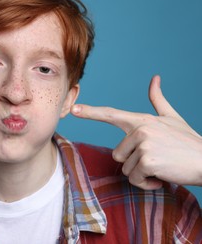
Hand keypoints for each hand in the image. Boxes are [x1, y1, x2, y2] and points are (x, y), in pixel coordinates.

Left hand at [71, 75, 201, 189]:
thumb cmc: (187, 142)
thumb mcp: (172, 118)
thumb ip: (158, 100)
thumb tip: (154, 78)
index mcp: (141, 120)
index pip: (111, 114)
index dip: (90, 112)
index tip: (73, 110)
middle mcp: (139, 129)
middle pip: (117, 154)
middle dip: (134, 163)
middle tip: (156, 159)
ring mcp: (143, 144)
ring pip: (126, 168)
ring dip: (142, 174)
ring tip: (161, 166)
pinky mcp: (147, 160)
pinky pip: (135, 178)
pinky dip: (148, 183)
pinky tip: (163, 175)